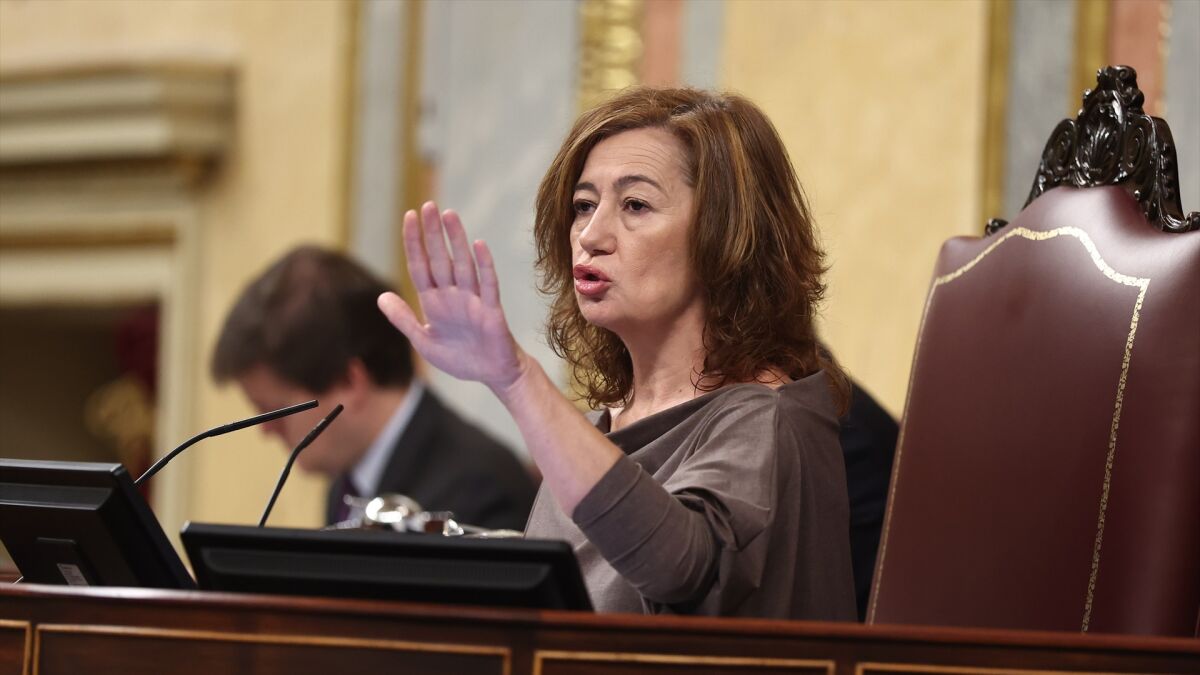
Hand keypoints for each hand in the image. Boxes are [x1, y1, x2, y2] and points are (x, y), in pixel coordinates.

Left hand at [378, 202, 524, 391]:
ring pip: (462, 265)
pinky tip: (478, 245)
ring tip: (449, 215)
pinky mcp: (491, 310)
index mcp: (434, 302)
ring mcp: (473, 300)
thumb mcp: (424, 341)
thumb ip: (404, 319)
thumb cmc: (460, 358)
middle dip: (432, 233)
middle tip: (428, 205)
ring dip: (456, 240)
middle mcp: (453, 295)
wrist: (491, 374)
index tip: (409, 217)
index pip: (420, 266)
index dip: (414, 243)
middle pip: (440, 259)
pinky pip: (488, 284)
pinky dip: (484, 265)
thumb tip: (381, 297)